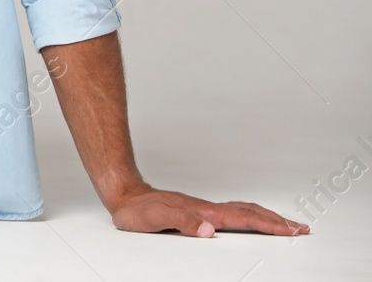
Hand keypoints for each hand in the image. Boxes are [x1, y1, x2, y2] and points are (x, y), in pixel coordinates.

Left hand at [108, 184, 309, 237]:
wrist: (124, 195)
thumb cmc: (138, 209)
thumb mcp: (156, 219)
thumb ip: (183, 223)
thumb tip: (209, 231)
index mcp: (204, 213)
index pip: (244, 219)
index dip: (269, 225)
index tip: (292, 230)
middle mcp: (208, 209)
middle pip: (250, 212)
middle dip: (278, 221)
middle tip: (302, 228)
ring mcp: (205, 209)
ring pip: (243, 210)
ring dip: (267, 217)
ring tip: (286, 224)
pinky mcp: (199, 211)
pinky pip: (233, 212)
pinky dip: (250, 216)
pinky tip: (251, 220)